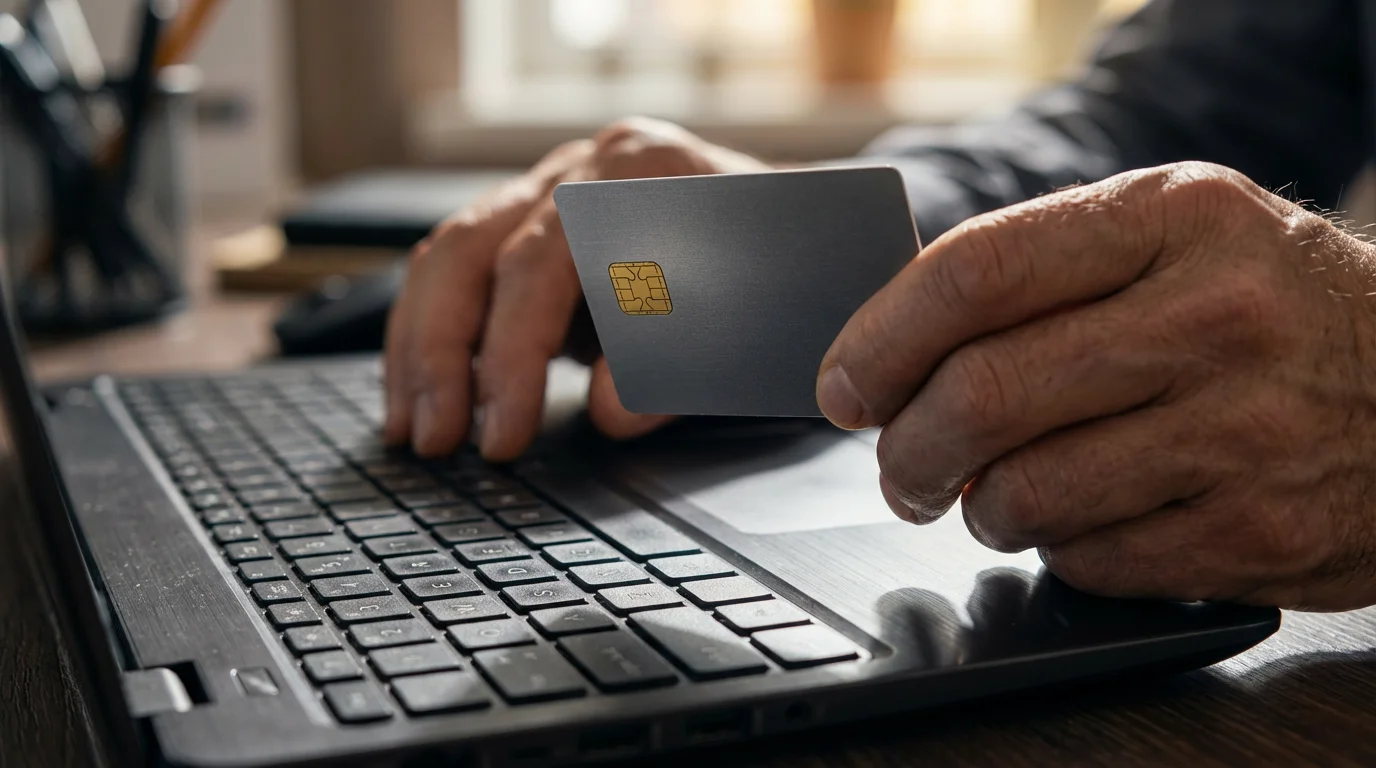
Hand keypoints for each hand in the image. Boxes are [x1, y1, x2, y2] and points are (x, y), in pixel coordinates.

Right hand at [384, 117, 769, 460]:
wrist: (815, 230)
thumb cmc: (788, 274)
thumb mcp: (754, 324)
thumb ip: (680, 366)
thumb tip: (608, 413)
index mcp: (645, 171)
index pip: (546, 260)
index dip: (514, 354)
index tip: (503, 433)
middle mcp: (588, 168)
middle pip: (475, 249)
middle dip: (445, 354)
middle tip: (438, 440)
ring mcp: (555, 186)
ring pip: (448, 255)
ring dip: (420, 349)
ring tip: (412, 431)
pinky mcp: (535, 222)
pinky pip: (456, 268)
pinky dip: (429, 333)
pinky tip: (418, 394)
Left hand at [818, 161, 1375, 610]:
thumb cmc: (1270, 306)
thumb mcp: (1174, 238)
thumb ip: (1044, 272)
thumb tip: (892, 351)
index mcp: (1174, 218)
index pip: (978, 272)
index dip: (881, 338)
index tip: (843, 385)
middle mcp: (1215, 317)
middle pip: (983, 394)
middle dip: (907, 448)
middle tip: (898, 468)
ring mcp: (1245, 431)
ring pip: (1025, 493)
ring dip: (980, 508)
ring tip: (997, 493)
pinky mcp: (1259, 531)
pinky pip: (1091, 561)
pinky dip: (1059, 550)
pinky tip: (1084, 520)